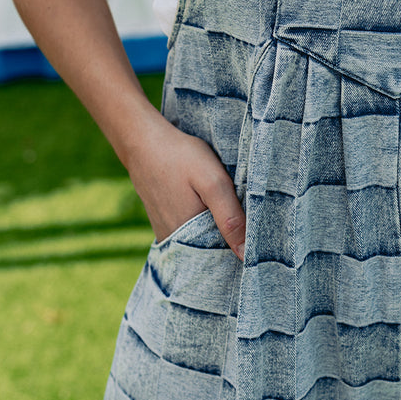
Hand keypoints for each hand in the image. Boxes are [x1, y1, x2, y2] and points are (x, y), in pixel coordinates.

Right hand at [124, 108, 245, 260]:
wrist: (143, 141)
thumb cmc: (180, 157)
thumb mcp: (213, 182)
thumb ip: (230, 218)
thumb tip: (245, 255)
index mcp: (188, 237)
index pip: (222, 258)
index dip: (240, 249)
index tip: (256, 241)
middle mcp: (174, 241)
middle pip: (210, 251)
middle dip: (228, 242)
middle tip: (245, 222)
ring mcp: (166, 232)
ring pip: (199, 241)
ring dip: (215, 232)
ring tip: (228, 214)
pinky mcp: (163, 222)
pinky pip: (187, 232)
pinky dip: (201, 225)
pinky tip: (208, 209)